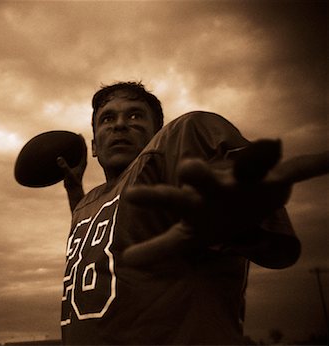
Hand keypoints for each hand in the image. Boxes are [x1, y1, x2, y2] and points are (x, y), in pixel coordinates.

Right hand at [57, 134, 86, 211]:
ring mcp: (79, 165)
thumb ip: (64, 166)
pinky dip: (72, 153)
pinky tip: (68, 152)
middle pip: (83, 150)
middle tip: (77, 135)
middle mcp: (82, 163)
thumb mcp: (68, 174)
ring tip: (74, 141)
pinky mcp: (75, 168)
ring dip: (77, 147)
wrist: (74, 190)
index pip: (84, 149)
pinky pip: (75, 158)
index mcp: (83, 163)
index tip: (79, 135)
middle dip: (81, 142)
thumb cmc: (72, 183)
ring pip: (79, 154)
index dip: (82, 141)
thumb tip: (59, 158)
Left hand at [122, 140, 327, 265]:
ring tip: (272, 143)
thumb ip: (158, 247)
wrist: (237, 202)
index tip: (131, 196)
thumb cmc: (208, 216)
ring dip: (259, 155)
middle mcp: (216, 185)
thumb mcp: (185, 236)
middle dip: (198, 173)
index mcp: (194, 200)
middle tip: (189, 168)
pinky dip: (311, 165)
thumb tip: (126, 261)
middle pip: (204, 177)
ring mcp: (244, 181)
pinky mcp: (273, 181)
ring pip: (249, 165)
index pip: (170, 199)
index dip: (152, 198)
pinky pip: (294, 170)